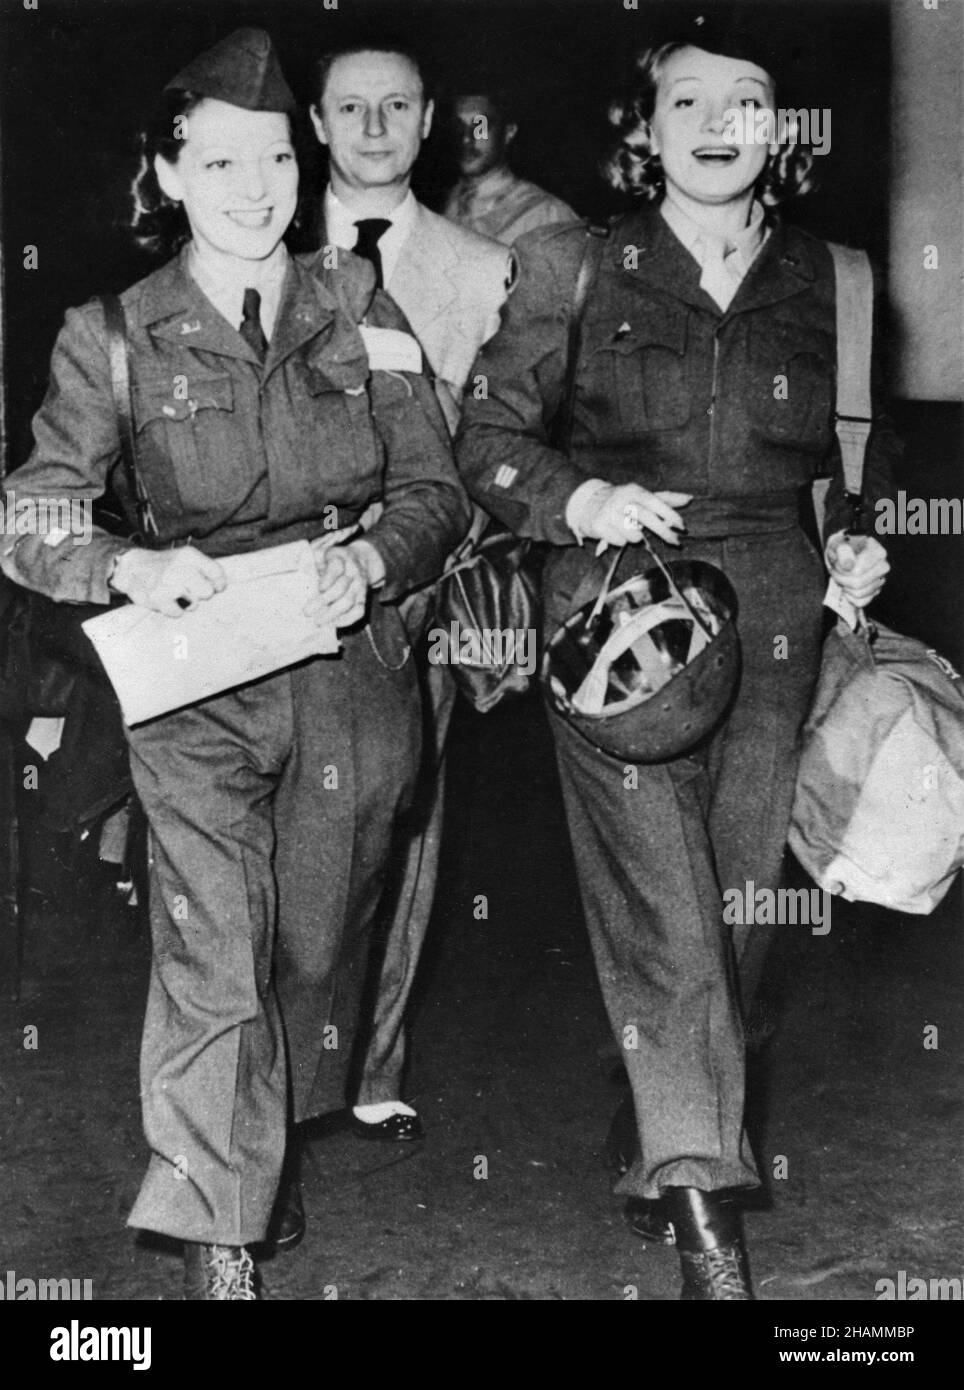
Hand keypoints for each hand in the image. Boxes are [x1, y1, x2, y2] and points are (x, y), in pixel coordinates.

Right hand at [109, 545, 225, 616]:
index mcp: (189, 556)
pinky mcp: (158, 598)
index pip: (217, 573)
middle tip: (189, 591)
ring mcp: (168, 583)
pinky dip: (173, 610)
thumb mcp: (184, 558)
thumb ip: (203, 569)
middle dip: (200, 594)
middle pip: (207, 592)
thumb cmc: (164, 566)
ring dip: (186, 602)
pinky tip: (166, 600)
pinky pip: (179, 613)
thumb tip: (221, 588)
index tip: (215, 588)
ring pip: (194, 604)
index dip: (219, 585)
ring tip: (174, 593)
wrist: (131, 567)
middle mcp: (180, 568)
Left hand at [306, 542, 369, 629]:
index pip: (336, 568)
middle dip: (323, 601)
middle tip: (307, 611)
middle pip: (340, 588)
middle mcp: (352, 572)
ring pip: (349, 601)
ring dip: (332, 614)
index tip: (319, 589)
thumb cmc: (332, 560)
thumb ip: (311, 563)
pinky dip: (346, 619)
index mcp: (340, 558)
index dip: (328, 579)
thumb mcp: (321, 554)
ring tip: (318, 621)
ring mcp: (359, 586)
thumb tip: (299, 577)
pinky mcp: (363, 598)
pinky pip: (358, 611)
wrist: (359, 560)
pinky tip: (333, 623)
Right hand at [582, 484, 691, 547]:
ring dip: (635, 537)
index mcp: (634, 490)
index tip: (682, 526)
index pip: (655, 502)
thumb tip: (689, 498)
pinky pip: (619, 541)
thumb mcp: (641, 496)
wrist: (586, 503)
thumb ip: (665, 499)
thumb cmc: (621, 502)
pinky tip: (614, 532)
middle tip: (676, 542)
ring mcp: (609, 512)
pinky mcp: (599, 525)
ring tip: (629, 530)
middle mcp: (621, 499)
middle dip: (664, 531)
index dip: (670, 514)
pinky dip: (620, 541)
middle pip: (647, 517)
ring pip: (633, 534)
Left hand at [824, 531, 889, 607]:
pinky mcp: (875, 592)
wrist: (844, 552)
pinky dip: (850, 597)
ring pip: (858, 593)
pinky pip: (861, 602)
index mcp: (878, 552)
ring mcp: (880, 580)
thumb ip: (843, 551)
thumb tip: (848, 565)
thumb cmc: (842, 546)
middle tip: (835, 571)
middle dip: (841, 578)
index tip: (836, 562)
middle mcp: (883, 567)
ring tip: (841, 577)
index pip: (857, 571)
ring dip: (844, 587)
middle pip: (857, 583)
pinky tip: (847, 587)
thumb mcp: (839, 543)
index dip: (841, 569)